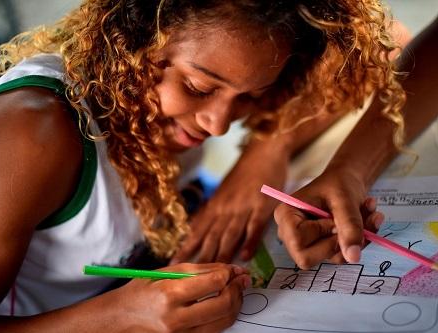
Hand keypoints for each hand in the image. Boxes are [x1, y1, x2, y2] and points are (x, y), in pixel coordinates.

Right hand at [109, 263, 250, 332]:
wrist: (119, 319)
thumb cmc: (141, 292)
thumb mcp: (166, 273)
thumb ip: (200, 270)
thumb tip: (229, 268)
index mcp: (170, 294)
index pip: (213, 283)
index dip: (229, 274)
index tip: (234, 270)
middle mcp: (176, 318)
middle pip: (223, 305)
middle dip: (238, 290)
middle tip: (241, 280)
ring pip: (223, 321)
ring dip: (235, 304)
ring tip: (234, 292)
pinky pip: (213, 331)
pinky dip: (223, 316)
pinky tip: (222, 305)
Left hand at [171, 141, 288, 263]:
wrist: (263, 152)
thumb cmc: (244, 173)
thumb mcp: (223, 191)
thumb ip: (213, 211)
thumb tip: (198, 230)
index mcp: (215, 205)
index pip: (197, 231)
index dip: (186, 248)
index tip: (174, 264)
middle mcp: (225, 208)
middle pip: (211, 237)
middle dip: (201, 258)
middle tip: (191, 278)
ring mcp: (243, 208)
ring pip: (230, 235)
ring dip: (223, 255)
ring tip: (216, 274)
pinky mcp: (261, 207)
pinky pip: (254, 227)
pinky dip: (250, 242)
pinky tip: (245, 257)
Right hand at [274, 165, 383, 269]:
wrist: (347, 180)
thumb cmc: (339, 184)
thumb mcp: (345, 199)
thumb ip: (349, 226)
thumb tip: (353, 257)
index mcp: (286, 215)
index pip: (297, 241)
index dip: (322, 234)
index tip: (336, 218)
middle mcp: (290, 233)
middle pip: (309, 257)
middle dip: (341, 240)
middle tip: (357, 218)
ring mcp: (306, 243)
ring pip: (331, 257)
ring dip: (358, 237)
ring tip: (368, 212)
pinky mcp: (322, 248)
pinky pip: (342, 255)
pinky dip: (360, 239)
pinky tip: (366, 219)